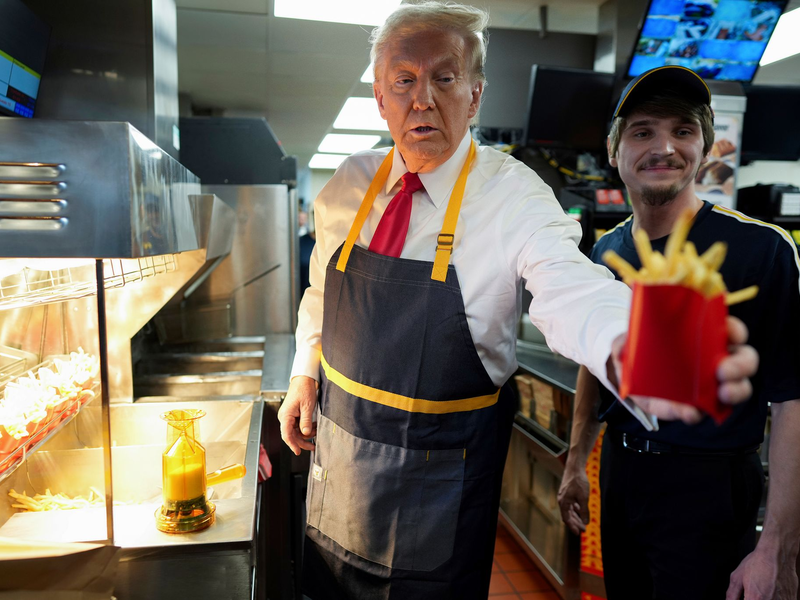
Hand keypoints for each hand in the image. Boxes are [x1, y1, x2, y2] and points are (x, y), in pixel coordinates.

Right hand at [277, 375, 318, 455]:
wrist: (303, 379)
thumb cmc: (304, 389)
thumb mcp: (307, 406)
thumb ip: (306, 421)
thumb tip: (305, 434)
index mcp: (285, 415)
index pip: (286, 435)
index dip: (292, 445)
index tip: (298, 452)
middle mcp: (285, 417)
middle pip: (292, 435)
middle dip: (302, 441)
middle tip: (313, 446)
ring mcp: (289, 416)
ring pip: (296, 431)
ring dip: (306, 434)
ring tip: (316, 433)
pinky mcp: (293, 415)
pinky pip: (298, 425)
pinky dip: (306, 428)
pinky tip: (314, 427)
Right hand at [557, 465, 589, 534]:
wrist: (575, 468)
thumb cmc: (578, 482)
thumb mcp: (583, 498)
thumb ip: (584, 511)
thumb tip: (585, 522)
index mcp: (564, 503)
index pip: (567, 519)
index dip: (572, 526)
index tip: (579, 533)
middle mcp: (562, 500)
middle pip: (568, 515)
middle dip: (576, 523)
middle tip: (583, 530)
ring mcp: (565, 496)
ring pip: (570, 510)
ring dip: (576, 517)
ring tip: (583, 523)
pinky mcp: (568, 492)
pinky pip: (571, 504)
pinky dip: (576, 509)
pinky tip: (581, 510)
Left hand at [611, 316, 757, 423]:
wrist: (626, 379)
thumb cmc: (639, 350)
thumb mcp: (632, 337)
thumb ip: (630, 336)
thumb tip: (627, 339)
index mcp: (707, 336)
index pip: (732, 329)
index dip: (736, 331)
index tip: (731, 334)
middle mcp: (716, 359)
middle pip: (745, 359)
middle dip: (741, 365)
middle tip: (723, 371)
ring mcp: (711, 385)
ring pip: (739, 387)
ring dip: (735, 391)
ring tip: (722, 393)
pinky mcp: (696, 407)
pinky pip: (704, 412)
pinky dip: (697, 413)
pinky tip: (689, 411)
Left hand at [726, 545, 797, 599]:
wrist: (777, 553)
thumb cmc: (758, 563)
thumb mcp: (737, 577)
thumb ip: (732, 595)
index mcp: (755, 599)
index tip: (745, 598)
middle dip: (754, 599)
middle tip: (755, 592)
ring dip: (766, 598)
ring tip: (764, 589)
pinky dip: (776, 598)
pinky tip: (772, 590)